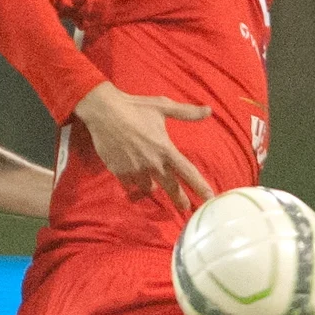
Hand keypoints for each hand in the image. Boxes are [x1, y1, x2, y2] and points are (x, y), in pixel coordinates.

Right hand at [73, 80, 212, 209]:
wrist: (104, 112)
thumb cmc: (135, 107)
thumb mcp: (163, 106)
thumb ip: (186, 112)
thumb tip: (209, 110)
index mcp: (165, 149)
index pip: (187, 172)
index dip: (200, 186)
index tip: (209, 198)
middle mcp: (152, 163)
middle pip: (171, 187)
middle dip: (179, 199)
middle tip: (185, 207)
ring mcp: (135, 170)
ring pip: (148, 188)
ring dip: (153, 187)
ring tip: (154, 186)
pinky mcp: (119, 172)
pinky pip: (130, 184)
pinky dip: (134, 184)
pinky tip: (134, 181)